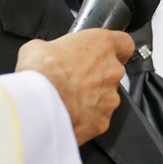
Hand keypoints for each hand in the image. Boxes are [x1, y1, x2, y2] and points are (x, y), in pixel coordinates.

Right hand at [15, 30, 133, 144]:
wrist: (38, 104)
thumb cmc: (40, 72)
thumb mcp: (38, 47)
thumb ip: (53, 48)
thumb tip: (46, 54)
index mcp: (101, 45)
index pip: (124, 44)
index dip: (116, 50)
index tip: (106, 54)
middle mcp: (112, 70)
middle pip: (112, 73)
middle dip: (97, 77)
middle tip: (74, 80)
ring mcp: (110, 97)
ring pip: (106, 97)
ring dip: (92, 98)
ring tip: (69, 100)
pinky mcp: (104, 120)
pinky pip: (98, 118)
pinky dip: (87, 118)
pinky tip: (69, 114)